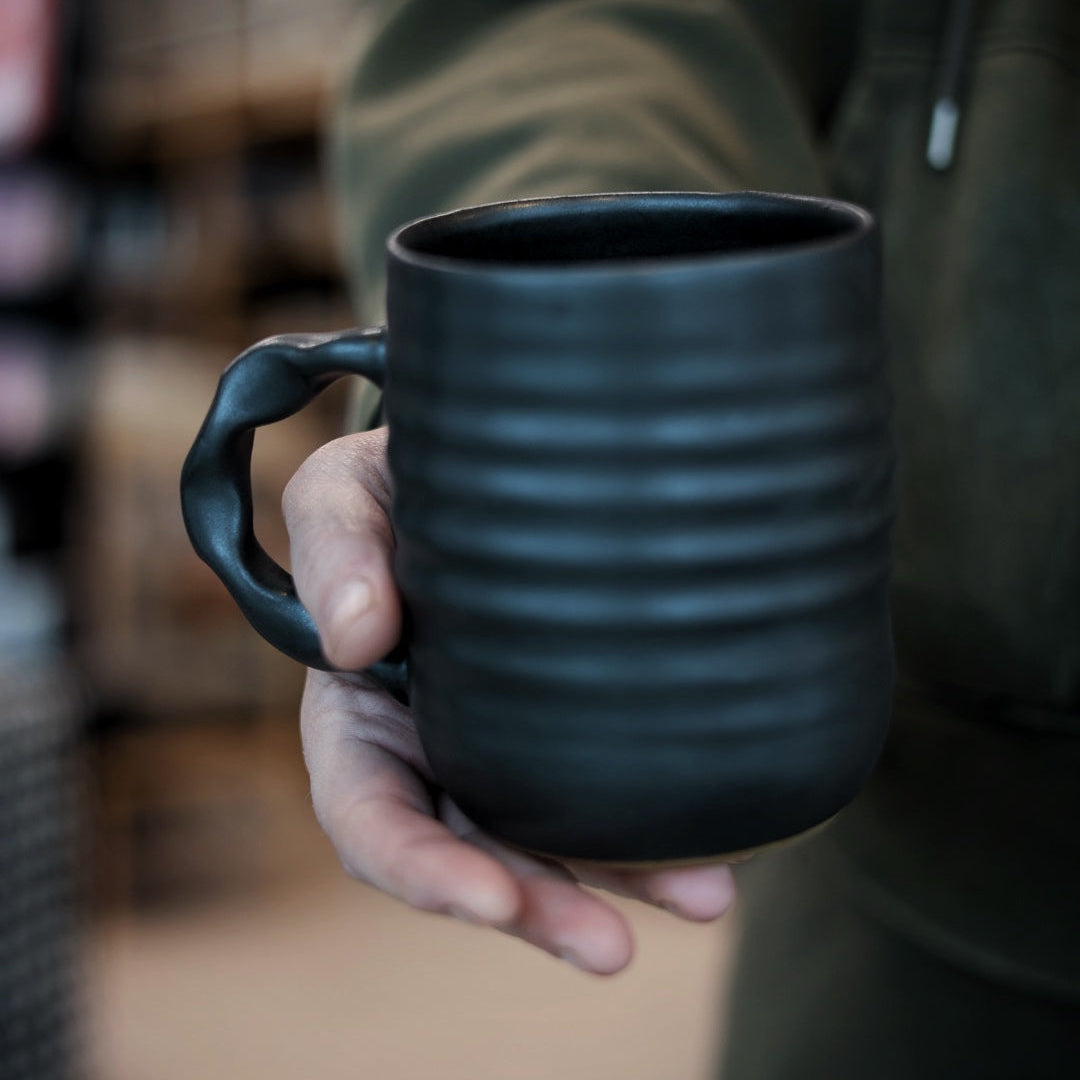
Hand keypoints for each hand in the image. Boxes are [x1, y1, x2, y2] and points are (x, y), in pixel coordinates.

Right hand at [283, 428, 736, 974]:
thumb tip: (351, 636)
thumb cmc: (394, 484)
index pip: (372, 816)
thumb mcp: (346, 494)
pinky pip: (608, 794)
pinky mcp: (571, 732)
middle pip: (473, 855)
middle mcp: (432, 751)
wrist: (485, 468)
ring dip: (614, 887)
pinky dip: (658, 834)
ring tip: (700, 901)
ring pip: (552, 843)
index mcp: (360, 715)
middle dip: (533, 908)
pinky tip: (718, 854)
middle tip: (608, 947)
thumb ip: (335, 547)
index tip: (486, 901)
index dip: (421, 868)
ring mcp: (506, 751)